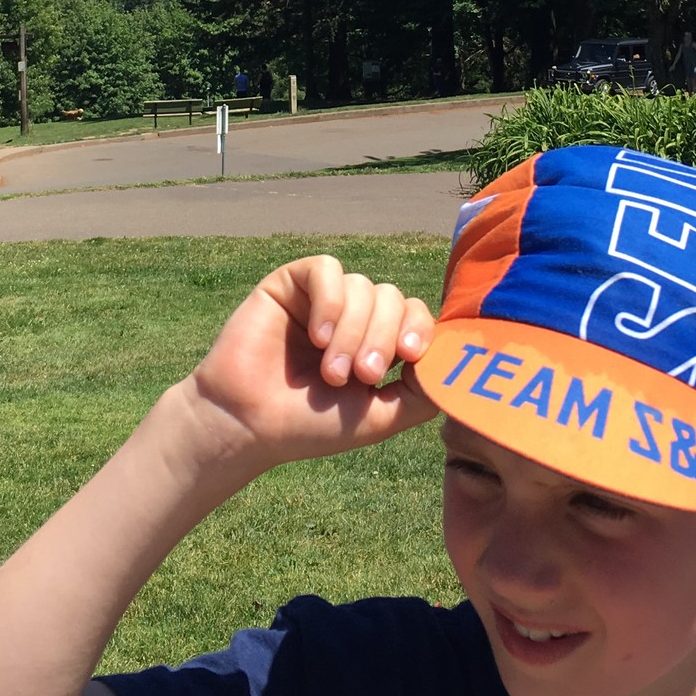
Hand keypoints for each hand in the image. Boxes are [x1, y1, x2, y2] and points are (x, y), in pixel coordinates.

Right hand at [177, 255, 437, 474]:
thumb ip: (419, 395)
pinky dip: (330, 301)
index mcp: (377, 342)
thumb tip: (448, 363)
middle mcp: (354, 315)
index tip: (409, 357)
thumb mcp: (376, 418)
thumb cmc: (309, 425)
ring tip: (330, 370)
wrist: (247, 423)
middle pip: (393, 298)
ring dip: (352, 331)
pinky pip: (327, 270)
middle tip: (359, 376)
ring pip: (363, 287)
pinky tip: (317, 335)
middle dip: (381, 338)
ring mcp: (324, 297)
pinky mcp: (292, 283)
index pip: (416, 315)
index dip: (420, 328)